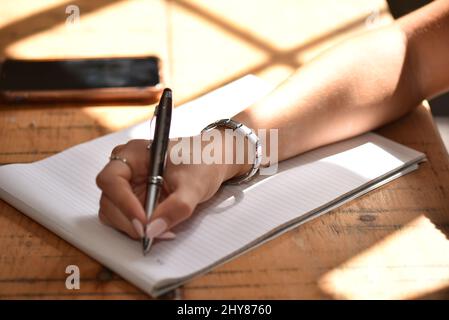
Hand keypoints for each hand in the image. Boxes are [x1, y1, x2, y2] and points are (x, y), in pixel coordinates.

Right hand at [96, 137, 245, 239]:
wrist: (213, 162)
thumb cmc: (203, 161)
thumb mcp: (194, 184)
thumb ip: (176, 207)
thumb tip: (153, 230)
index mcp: (134, 153)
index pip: (111, 180)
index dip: (123, 203)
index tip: (143, 220)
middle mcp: (126, 168)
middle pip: (109, 200)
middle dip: (129, 220)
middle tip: (152, 233)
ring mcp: (128, 185)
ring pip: (113, 212)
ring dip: (132, 227)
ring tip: (161, 231)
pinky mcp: (135, 200)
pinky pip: (126, 218)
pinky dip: (139, 228)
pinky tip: (160, 228)